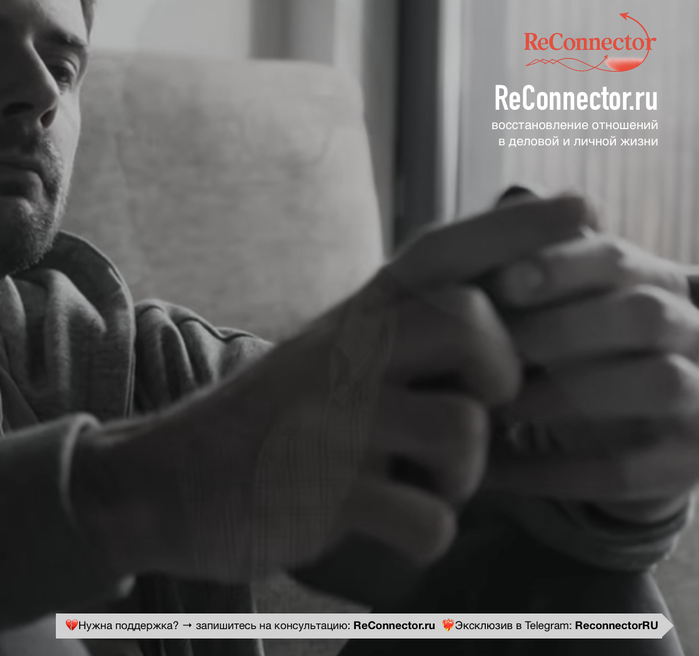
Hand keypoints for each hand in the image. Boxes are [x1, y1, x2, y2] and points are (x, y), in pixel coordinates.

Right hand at [71, 196, 589, 582]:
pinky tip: (389, 523)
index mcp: (350, 319)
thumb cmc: (263, 422)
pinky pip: (427, 519)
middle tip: (478, 403)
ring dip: (462, 475)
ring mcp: (334, 422)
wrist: (161, 479)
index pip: (440, 255)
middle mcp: (344, 354)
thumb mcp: (322, 357)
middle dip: (499, 373)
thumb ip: (394, 334)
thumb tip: (488, 321)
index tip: (580, 208)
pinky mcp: (323, 494)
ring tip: (423, 480)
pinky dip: (424, 534)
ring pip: (461, 433)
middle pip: (468, 323)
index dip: (514, 229)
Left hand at [484, 227, 698, 522]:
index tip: (502, 282)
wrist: (623, 434)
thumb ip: (532, 265)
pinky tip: (492, 467)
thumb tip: (507, 209)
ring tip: (493, 407)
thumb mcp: (558, 303)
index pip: (619, 259)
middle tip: (492, 351)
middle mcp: (691, 333)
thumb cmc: (569, 348)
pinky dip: (554, 470)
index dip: (563, 267)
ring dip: (565, 394)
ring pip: (657, 384)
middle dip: (563, 328)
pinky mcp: (685, 465)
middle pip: (646, 314)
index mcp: (654, 283)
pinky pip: (629, 469)